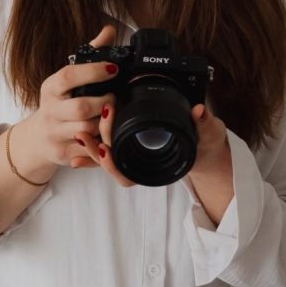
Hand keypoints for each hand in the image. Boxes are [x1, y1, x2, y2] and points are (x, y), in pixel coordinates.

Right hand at [28, 24, 119, 170]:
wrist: (38, 138)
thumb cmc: (59, 102)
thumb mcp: (68, 78)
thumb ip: (91, 54)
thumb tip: (110, 30)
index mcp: (50, 88)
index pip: (69, 76)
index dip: (93, 71)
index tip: (113, 68)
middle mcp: (50, 111)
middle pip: (81, 108)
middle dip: (104, 103)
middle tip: (115, 98)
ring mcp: (55, 134)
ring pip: (87, 131)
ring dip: (106, 124)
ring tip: (114, 116)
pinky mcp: (63, 154)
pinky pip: (89, 152)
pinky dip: (103, 145)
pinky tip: (109, 136)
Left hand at [77, 90, 232, 201]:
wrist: (206, 146)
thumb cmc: (207, 143)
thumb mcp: (210, 134)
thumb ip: (205, 125)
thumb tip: (199, 111)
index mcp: (159, 167)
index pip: (130, 175)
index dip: (113, 165)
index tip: (104, 147)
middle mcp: (143, 166)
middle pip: (112, 165)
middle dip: (95, 151)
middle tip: (85, 133)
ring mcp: (135, 157)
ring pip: (107, 158)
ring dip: (90, 148)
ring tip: (78, 134)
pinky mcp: (131, 147)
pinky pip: (109, 150)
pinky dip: (91, 150)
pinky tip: (75, 145)